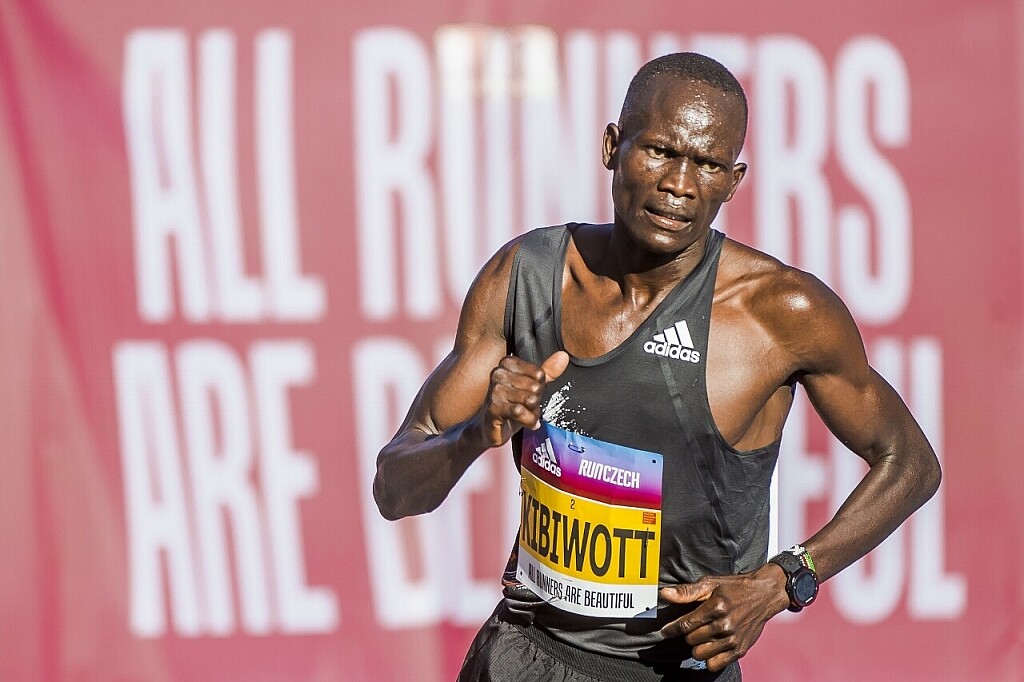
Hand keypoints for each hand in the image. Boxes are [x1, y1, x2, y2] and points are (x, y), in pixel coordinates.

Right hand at [477, 351, 568, 446]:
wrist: (492, 427)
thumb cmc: (513, 403)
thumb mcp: (532, 386)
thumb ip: (548, 372)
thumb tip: (563, 356)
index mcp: (508, 362)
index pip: (539, 374)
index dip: (539, 388)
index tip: (528, 393)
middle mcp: (499, 373)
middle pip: (536, 387)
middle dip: (535, 401)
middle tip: (525, 406)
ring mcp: (495, 390)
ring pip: (529, 400)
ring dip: (533, 412)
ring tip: (524, 414)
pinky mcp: (493, 407)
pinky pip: (520, 411)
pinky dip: (528, 420)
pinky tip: (526, 422)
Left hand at [659, 565, 790, 671]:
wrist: (764, 594)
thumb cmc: (735, 588)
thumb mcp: (710, 583)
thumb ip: (687, 591)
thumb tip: (665, 594)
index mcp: (716, 607)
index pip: (685, 624)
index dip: (671, 629)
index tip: (665, 631)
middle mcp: (725, 625)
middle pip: (691, 640)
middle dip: (689, 633)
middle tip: (695, 626)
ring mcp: (733, 639)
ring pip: (700, 653)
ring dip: (697, 646)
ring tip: (703, 636)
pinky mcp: (740, 650)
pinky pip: (714, 665)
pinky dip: (709, 658)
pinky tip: (711, 647)